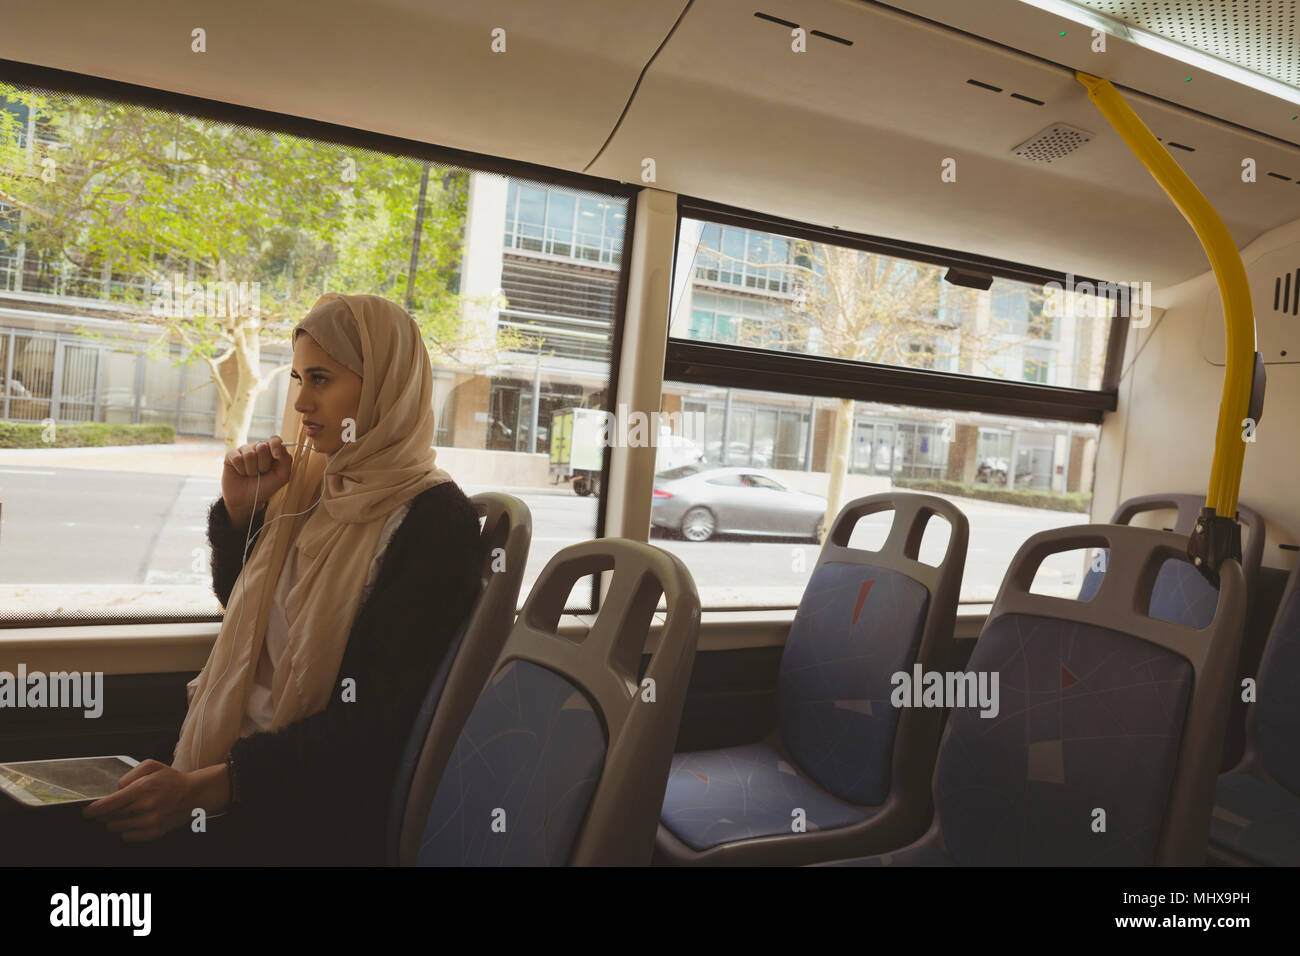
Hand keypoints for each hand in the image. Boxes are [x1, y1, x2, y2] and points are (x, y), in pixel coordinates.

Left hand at [81, 759, 218, 841]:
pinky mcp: (155, 832)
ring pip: (117, 828)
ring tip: (128, 813)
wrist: (194, 794)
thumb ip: (130, 773)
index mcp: (144, 788)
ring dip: (116, 822)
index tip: (87, 812)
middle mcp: (146, 806)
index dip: (94, 809)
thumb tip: (117, 788)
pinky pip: (128, 837)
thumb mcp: (152, 766)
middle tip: (114, 808)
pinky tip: (135, 821)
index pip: (110, 803)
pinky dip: (127, 831)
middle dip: (107, 814)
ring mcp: (151, 821)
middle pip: (111, 817)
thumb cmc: (172, 780)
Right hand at [222, 435, 291, 524]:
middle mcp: (257, 448)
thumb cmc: (265, 486)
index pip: (275, 439)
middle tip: (261, 473)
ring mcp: (243, 451)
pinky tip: (241, 473)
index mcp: (271, 451)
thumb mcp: (281, 477)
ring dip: (252, 470)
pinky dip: (241, 470)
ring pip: (249, 454)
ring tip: (251, 475)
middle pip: (262, 447)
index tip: (276, 457)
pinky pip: (237, 458)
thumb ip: (286, 461)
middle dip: (263, 465)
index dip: (276, 446)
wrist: (247, 500)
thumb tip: (281, 447)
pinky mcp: (231, 456)